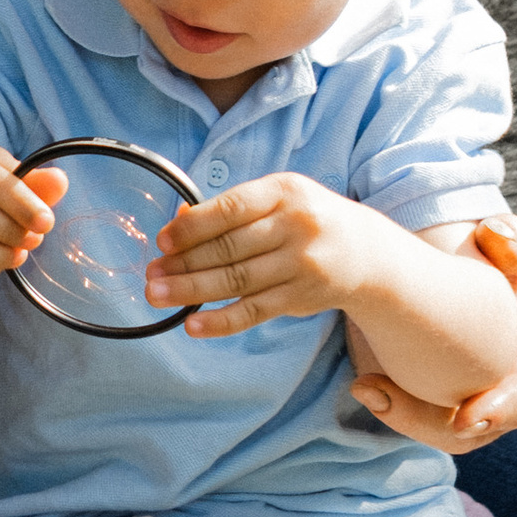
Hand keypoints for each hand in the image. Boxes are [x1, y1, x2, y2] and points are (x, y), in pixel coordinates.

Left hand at [150, 169, 393, 333]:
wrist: (367, 252)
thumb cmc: (306, 219)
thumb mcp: (277, 199)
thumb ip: (230, 209)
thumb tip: (176, 220)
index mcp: (284, 191)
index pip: (230, 209)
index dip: (193, 227)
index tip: (162, 241)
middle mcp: (296, 226)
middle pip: (229, 248)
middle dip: (184, 263)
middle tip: (150, 274)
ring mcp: (301, 264)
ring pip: (237, 280)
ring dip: (192, 291)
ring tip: (158, 295)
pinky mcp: (302, 297)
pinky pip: (255, 311)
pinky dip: (222, 320)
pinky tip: (193, 325)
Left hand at [348, 218, 516, 449]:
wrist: (463, 273)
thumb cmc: (491, 256)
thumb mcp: (506, 242)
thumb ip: (510, 237)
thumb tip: (497, 238)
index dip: (503, 409)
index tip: (464, 418)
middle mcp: (513, 389)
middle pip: (480, 425)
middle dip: (433, 424)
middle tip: (385, 403)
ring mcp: (479, 402)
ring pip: (444, 431)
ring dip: (404, 417)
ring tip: (365, 388)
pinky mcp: (446, 406)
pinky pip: (423, 421)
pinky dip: (393, 407)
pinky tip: (361, 385)